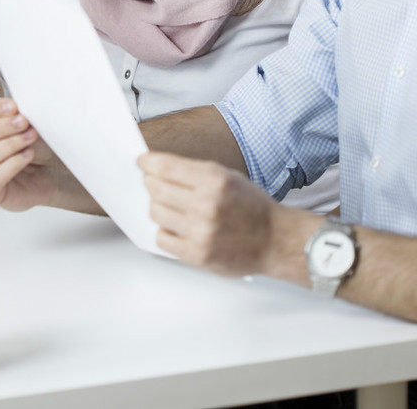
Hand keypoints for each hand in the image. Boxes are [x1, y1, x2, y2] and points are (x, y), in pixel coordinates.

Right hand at [0, 98, 61, 211]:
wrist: (46, 169)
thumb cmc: (25, 144)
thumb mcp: (17, 122)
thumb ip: (10, 112)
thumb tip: (12, 107)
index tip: (13, 106)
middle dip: (1, 128)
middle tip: (23, 122)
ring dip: (9, 144)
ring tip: (29, 137)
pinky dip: (13, 164)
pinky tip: (27, 155)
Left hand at [139, 151, 287, 275]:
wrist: (275, 240)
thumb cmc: (252, 208)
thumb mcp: (228, 177)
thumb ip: (194, 173)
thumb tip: (158, 169)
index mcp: (215, 180)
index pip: (165, 167)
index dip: (147, 163)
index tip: (142, 162)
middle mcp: (206, 204)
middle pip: (155, 189)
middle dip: (151, 183)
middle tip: (155, 184)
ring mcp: (201, 231)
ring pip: (155, 212)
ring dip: (158, 207)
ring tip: (172, 208)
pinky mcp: (197, 254)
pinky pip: (162, 237)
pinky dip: (165, 230)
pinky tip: (178, 227)